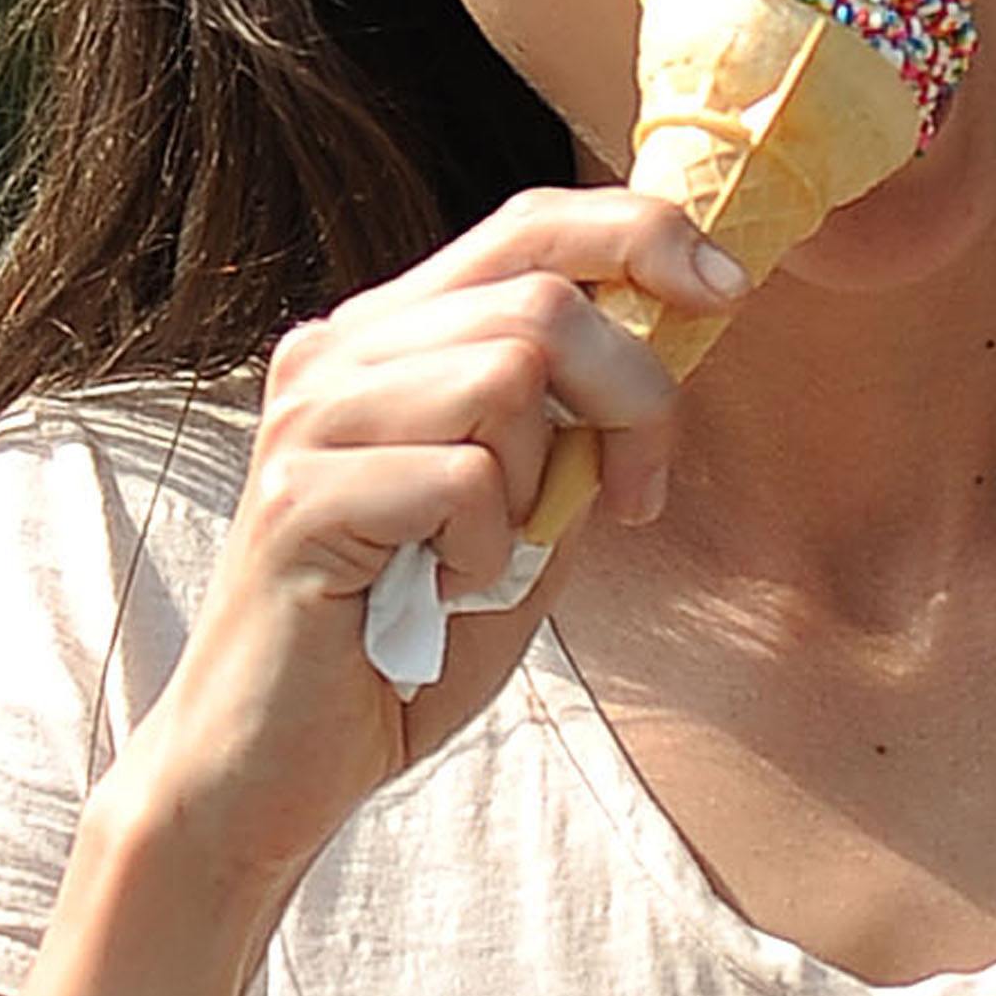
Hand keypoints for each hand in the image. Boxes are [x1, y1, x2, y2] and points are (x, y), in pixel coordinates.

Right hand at [84, 187, 747, 924]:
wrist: (269, 772)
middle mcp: (338, 352)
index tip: (726, 290)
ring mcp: (312, 418)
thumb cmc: (403, 646)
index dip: (640, 235)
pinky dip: (486, 552)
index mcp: (390, 338)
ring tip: (489, 561)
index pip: (528, 223)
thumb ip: (572, 431)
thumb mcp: (522, 517)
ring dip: (541, 486)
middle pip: (542, 297)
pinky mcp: (301, 497)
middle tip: (638, 498)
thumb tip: (671, 337)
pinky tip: (442, 596)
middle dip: (634, 396)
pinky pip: (464, 479)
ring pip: (507, 372)